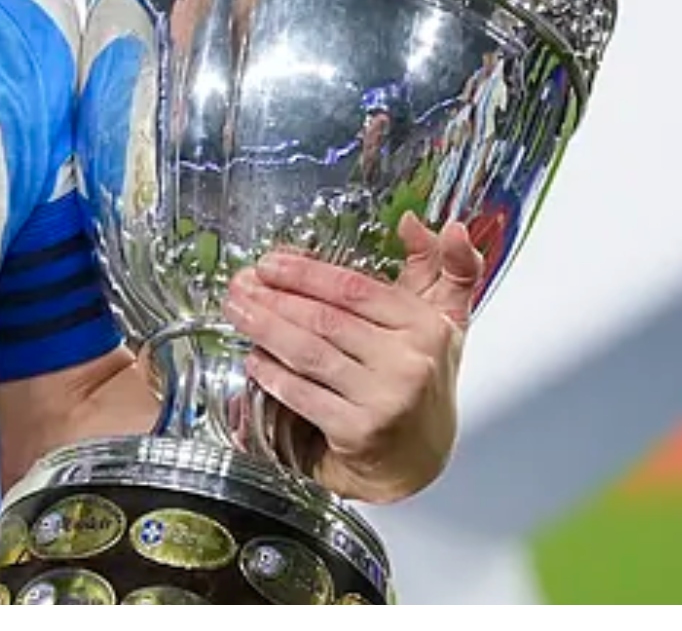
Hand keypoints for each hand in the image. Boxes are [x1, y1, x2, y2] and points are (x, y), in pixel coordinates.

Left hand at [222, 211, 483, 503]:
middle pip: (326, 319)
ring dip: (266, 329)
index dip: (306, 273)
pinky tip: (254, 359)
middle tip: (241, 285)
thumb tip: (414, 222)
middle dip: (275, 298)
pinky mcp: (360, 432)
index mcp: (426, 325)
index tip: (270, 263)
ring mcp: (386, 399)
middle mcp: (410, 361)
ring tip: (238, 312)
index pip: (355, 289)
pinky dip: (274, 375)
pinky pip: (304, 395)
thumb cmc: (422, 381)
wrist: (420, 458)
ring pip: (311, 353)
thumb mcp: (443, 320)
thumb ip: (440, 265)